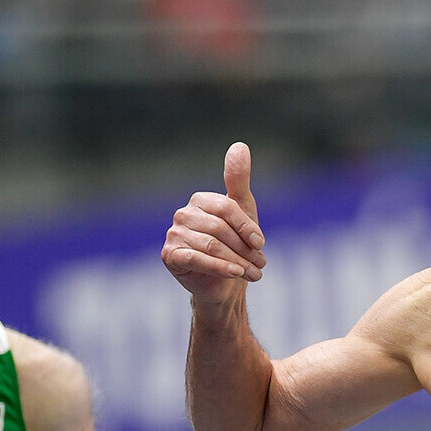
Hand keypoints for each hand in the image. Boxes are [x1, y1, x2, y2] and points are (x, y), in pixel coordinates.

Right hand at [163, 141, 268, 298]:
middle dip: (244, 249)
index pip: (227, 208)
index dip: (247, 226)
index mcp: (200, 200)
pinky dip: (220, 267)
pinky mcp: (170, 255)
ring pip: (212, 246)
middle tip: (261, 264)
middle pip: (220, 229)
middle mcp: (183, 214)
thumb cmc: (234, 246)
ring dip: (238, 262)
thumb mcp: (242, 211)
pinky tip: (236, 274)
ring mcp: (173, 234)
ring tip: (255, 274)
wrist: (222, 284)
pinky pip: (198, 259)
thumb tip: (240, 145)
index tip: (261, 244)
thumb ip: (238, 180)